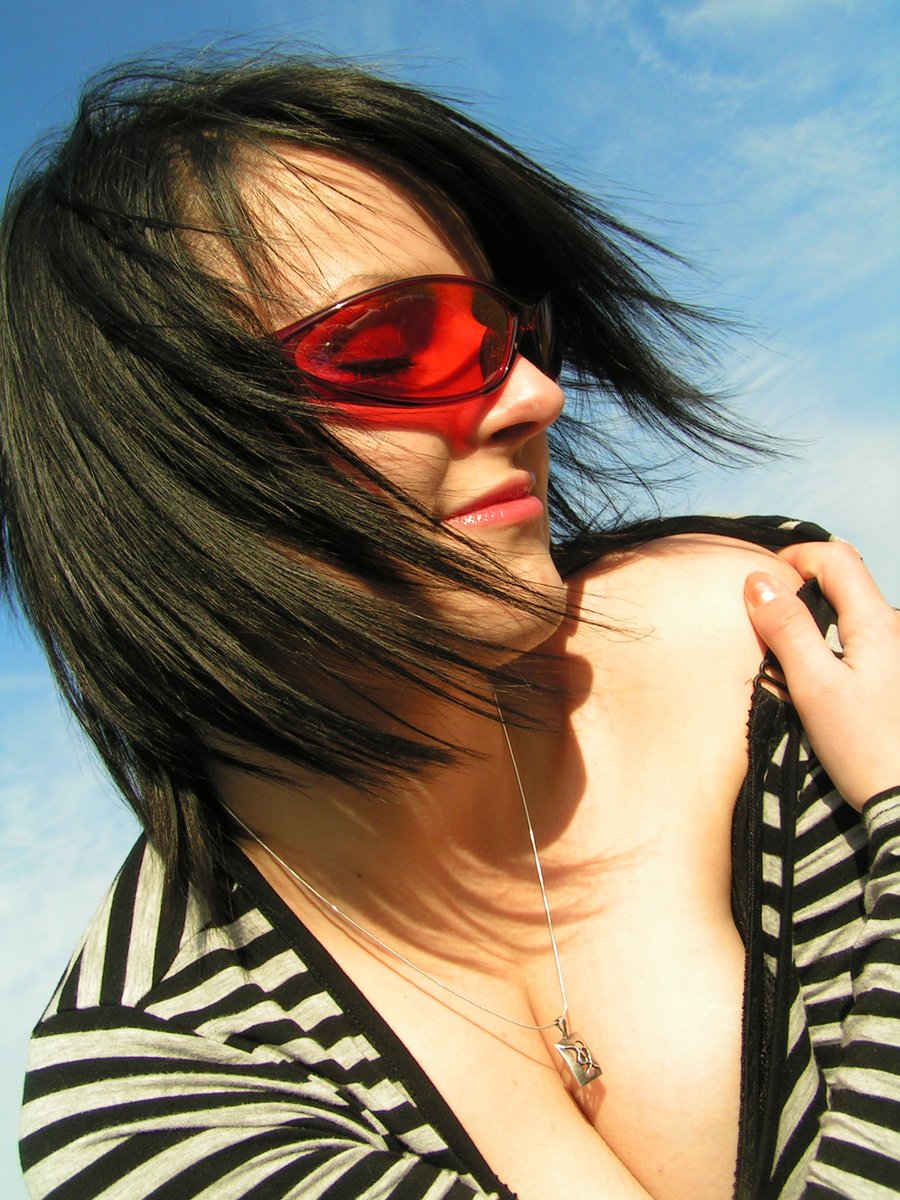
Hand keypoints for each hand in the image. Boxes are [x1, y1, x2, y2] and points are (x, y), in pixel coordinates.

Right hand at [744, 541, 899, 811]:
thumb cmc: (864, 747)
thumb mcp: (815, 687)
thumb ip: (788, 630)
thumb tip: (759, 581)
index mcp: (877, 622)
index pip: (836, 557)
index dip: (796, 555)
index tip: (760, 580)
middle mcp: (892, 629)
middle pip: (844, 580)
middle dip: (799, 584)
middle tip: (761, 613)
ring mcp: (894, 653)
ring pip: (847, 611)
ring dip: (810, 615)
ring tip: (778, 647)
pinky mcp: (889, 677)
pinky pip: (854, 640)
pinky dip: (823, 641)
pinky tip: (807, 673)